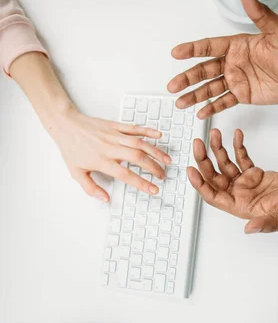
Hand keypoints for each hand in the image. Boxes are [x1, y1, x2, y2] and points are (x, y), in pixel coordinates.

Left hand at [48, 106, 170, 200]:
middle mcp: (110, 147)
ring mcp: (114, 135)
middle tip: (162, 175)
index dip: (142, 183)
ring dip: (155, 151)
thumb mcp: (76, 173)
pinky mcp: (115, 125)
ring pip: (139, 143)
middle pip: (137, 158)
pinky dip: (148, 131)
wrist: (65, 124)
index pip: (126, 174)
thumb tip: (104, 198)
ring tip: (167, 160)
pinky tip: (158, 135)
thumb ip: (91, 188)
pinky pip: (134, 128)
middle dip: (153, 167)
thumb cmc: (71, 147)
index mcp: (101, 160)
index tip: (153, 189)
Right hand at [168, 0, 277, 118]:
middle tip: (173, 85)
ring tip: (179, 102)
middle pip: (204, 70)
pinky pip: (224, 102)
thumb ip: (261, 15)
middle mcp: (233, 63)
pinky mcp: (242, 95)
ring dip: (194, 95)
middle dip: (188, 78)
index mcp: (237, 46)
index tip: (176, 52)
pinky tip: (200, 111)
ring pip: (210, 87)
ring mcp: (236, 80)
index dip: (192, 49)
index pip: (210, 47)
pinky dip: (212, 107)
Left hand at [187, 129, 277, 233]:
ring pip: (225, 165)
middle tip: (198, 143)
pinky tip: (235, 134)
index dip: (200, 184)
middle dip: (204, 160)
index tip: (191, 170)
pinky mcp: (256, 174)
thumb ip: (266, 224)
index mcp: (240, 206)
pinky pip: (241, 158)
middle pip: (214, 177)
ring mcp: (246, 183)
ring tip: (214, 134)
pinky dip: (237, 146)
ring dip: (217, 149)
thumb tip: (249, 229)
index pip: (213, 196)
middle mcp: (239, 195)